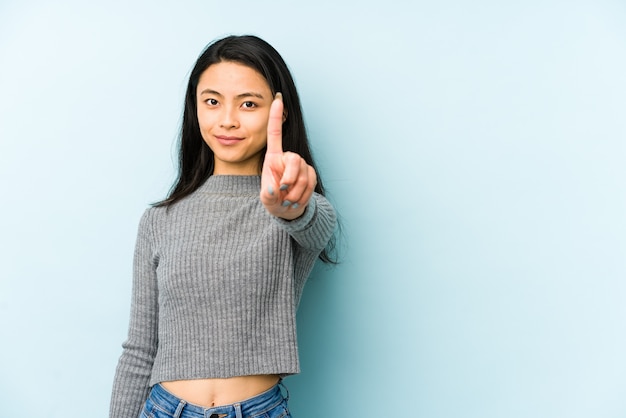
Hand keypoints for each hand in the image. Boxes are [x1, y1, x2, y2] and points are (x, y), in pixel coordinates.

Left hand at [260, 93, 316, 219]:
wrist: (287, 210)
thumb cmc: (274, 200)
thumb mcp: (266, 200)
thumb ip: (267, 195)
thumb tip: (273, 189)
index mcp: (273, 158)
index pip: (275, 134)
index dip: (276, 116)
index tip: (277, 99)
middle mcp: (288, 158)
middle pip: (295, 159)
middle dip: (291, 178)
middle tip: (284, 191)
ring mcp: (301, 165)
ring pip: (304, 174)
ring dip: (296, 191)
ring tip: (288, 200)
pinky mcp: (311, 173)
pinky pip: (310, 182)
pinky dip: (303, 195)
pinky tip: (296, 200)